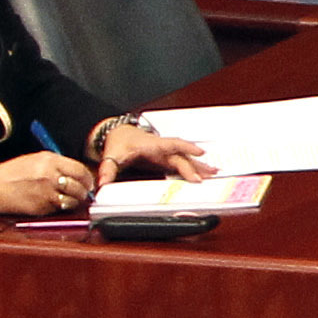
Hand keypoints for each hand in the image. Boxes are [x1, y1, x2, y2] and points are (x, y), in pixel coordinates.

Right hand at [0, 151, 93, 215]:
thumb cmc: (12, 173)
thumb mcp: (35, 160)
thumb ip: (57, 165)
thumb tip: (77, 174)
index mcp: (50, 161)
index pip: (80, 170)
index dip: (87, 178)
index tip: (88, 182)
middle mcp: (50, 176)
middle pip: (80, 186)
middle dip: (84, 191)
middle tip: (83, 193)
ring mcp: (47, 193)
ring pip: (73, 200)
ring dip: (74, 201)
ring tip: (68, 199)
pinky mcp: (42, 207)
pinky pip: (59, 209)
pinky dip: (60, 208)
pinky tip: (53, 203)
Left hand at [92, 120, 213, 183]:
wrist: (119, 134)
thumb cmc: (119, 142)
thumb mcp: (111, 155)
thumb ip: (107, 170)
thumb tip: (103, 183)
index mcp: (151, 145)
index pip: (170, 145)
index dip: (185, 148)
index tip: (198, 153)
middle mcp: (161, 147)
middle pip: (181, 156)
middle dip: (193, 166)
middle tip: (203, 177)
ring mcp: (166, 152)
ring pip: (185, 158)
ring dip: (199, 165)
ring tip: (214, 172)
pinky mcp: (167, 157)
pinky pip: (183, 161)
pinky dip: (195, 166)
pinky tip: (206, 171)